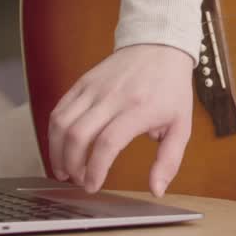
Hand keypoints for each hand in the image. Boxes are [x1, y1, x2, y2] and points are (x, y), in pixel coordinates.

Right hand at [47, 43, 193, 196]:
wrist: (160, 46)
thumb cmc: (171, 88)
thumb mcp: (181, 125)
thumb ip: (169, 160)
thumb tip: (157, 189)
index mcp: (140, 109)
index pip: (108, 142)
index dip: (95, 168)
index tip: (92, 185)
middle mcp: (113, 97)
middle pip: (78, 135)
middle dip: (72, 165)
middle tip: (78, 180)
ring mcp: (95, 88)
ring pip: (62, 123)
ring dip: (57, 152)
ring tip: (65, 170)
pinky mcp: (83, 82)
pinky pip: (59, 109)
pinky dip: (54, 132)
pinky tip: (61, 147)